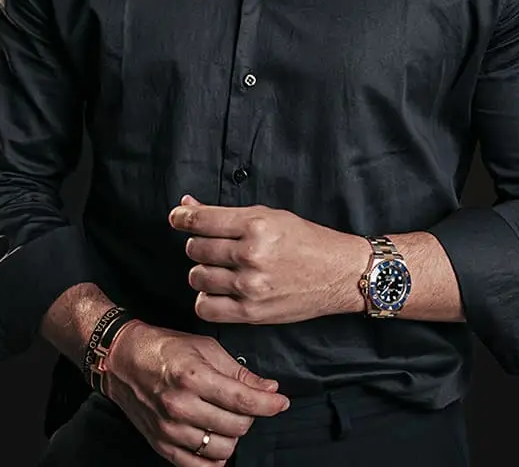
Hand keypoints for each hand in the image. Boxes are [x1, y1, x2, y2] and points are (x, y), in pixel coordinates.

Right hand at [100, 321, 289, 465]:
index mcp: (192, 376)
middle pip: (237, 427)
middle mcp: (180, 405)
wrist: (121, 359)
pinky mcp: (161, 443)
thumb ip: (239, 371)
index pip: (243, 401)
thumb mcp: (204, 348)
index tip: (280, 402)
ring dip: (232, 436)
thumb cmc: (163, 348)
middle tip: (242, 403)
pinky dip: (214, 458)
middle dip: (249, 416)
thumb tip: (269, 389)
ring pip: (222, 449)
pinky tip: (214, 441)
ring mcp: (169, 428)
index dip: (270, 404)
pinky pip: (198, 466)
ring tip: (224, 419)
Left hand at [168, 195, 367, 323]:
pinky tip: (219, 292)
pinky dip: (207, 300)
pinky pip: (206, 308)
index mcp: (255, 225)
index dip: (181, 217)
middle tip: (215, 247)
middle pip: (195, 249)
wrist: (341, 274)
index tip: (177, 218)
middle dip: (200, 246)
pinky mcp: (252, 312)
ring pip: (197, 277)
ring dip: (203, 272)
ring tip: (221, 269)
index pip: (199, 220)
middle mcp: (251, 254)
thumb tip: (186, 205)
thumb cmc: (307, 241)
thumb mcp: (268, 216)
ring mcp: (251, 285)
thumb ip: (224, 214)